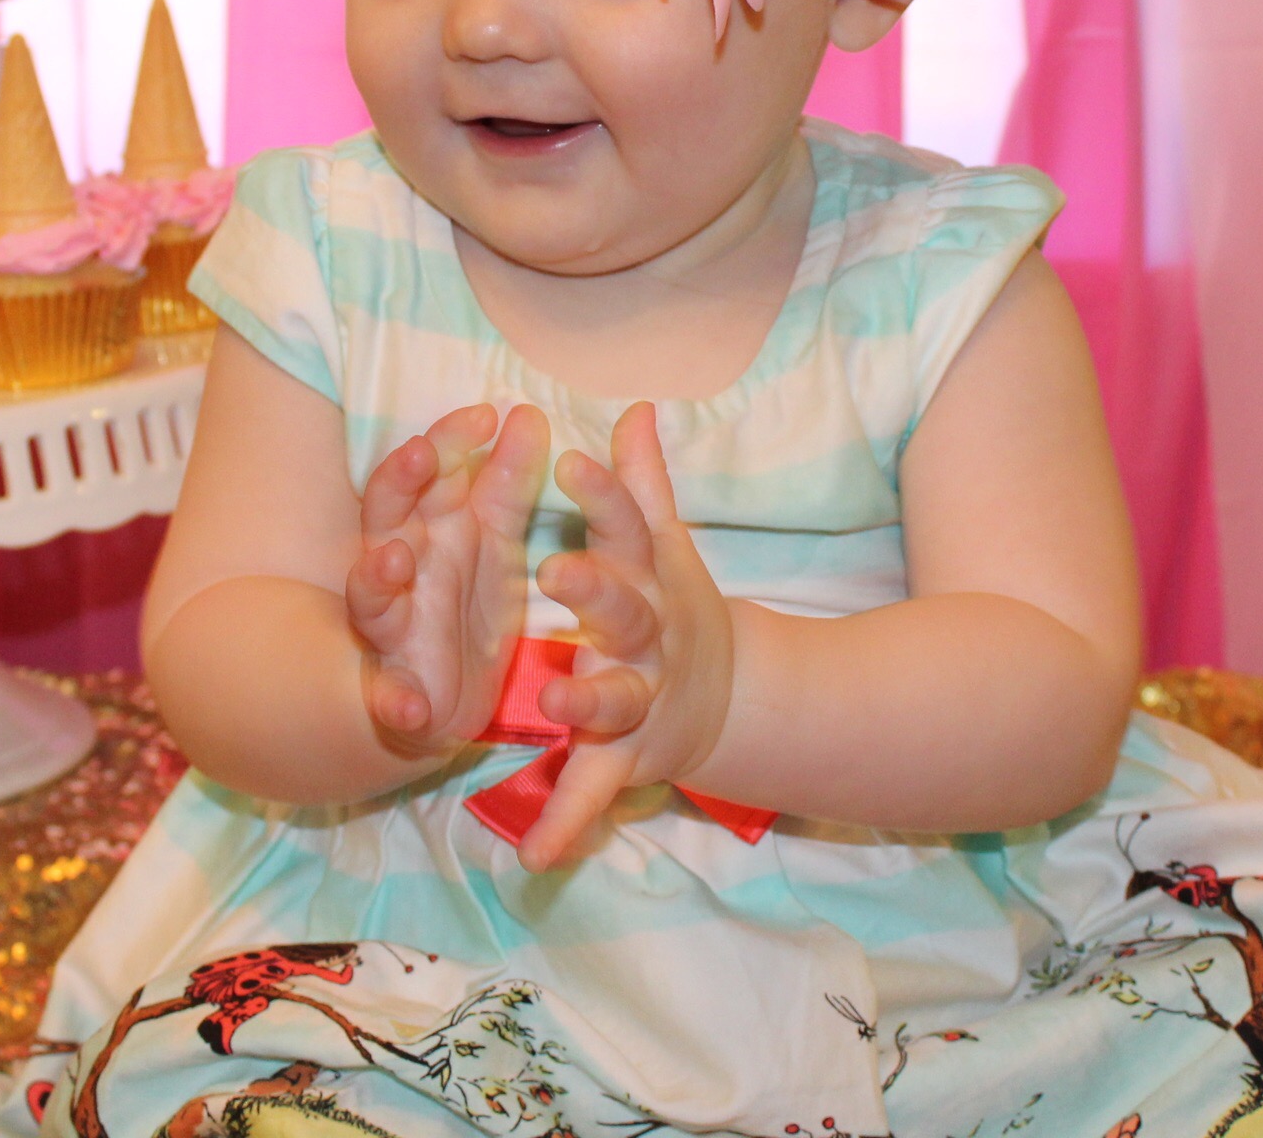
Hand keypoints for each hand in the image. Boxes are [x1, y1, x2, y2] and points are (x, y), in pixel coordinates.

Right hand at [344, 403, 551, 758]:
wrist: (446, 702)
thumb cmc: (464, 603)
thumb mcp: (494, 539)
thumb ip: (507, 480)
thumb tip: (524, 411)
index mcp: (426, 530)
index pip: (424, 470)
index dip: (447, 438)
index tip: (487, 411)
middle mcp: (400, 571)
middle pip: (385, 515)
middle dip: (398, 484)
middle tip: (421, 454)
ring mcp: (393, 630)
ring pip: (370, 597)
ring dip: (376, 578)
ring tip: (394, 561)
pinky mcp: (398, 695)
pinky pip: (389, 699)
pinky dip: (394, 703)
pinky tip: (410, 707)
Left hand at [519, 403, 733, 870]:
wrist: (730, 698)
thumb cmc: (675, 606)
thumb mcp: (665, 544)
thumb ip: (639, 482)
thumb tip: (634, 406)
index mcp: (649, 576)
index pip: (628, 526)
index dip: (603, 494)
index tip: (570, 459)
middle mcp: (650, 636)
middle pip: (626, 609)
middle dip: (596, 590)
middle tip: (555, 570)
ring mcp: (642, 699)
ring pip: (614, 699)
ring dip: (586, 699)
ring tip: (554, 699)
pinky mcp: (630, 757)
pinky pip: (594, 790)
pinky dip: (566, 824)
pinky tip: (532, 856)